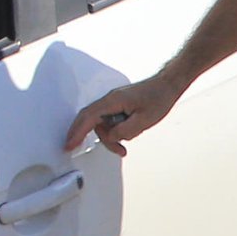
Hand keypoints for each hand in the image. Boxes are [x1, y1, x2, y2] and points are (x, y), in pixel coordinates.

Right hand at [63, 71, 186, 155]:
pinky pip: (109, 121)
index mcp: (112, 101)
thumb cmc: (158, 98)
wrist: (167, 85)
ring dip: (111, 137)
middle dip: (96, 138)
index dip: (77, 132)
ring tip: (125, 148)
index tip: (69, 145)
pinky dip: (115, 131)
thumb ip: (125, 130)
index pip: (88, 118)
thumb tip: (111, 137)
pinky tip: (128, 134)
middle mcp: (109, 100)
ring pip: (102, 124)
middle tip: (107, 150)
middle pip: (92, 122)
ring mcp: (113, 103)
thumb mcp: (144, 120)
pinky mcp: (118, 106)